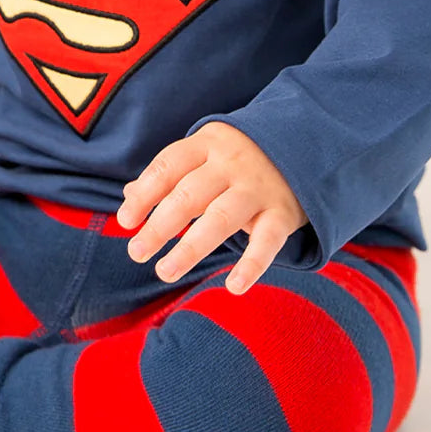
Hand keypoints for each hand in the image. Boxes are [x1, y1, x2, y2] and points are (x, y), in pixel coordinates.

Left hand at [117, 121, 306, 294]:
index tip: (125, 221)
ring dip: (190, 248)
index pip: (168, 167)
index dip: (144, 194)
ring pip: (221, 218)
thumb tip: (129, 198)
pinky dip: (252, 265)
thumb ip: (170, 176)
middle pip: (189, 194)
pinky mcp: (284, 212)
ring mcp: (259, 187)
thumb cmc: (238, 159)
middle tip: (137, 252)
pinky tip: (234, 287)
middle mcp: (231, 163)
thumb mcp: (205, 155)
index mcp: (207, 144)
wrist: (305, 145)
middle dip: (159, 226)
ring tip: (164, 271)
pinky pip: (267, 240)